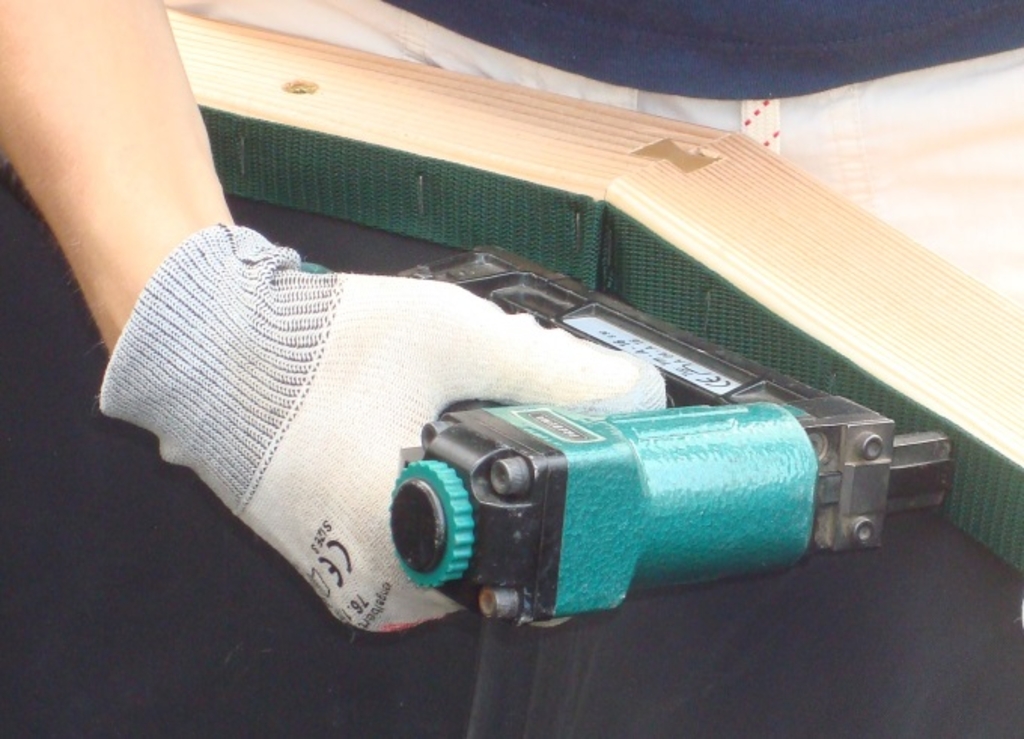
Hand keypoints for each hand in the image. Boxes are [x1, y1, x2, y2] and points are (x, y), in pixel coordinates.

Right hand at [101, 226, 664, 630]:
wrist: (213, 348)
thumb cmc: (308, 345)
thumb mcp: (455, 338)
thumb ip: (556, 369)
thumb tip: (636, 396)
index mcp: (405, 541)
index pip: (539, 552)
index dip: (577, 496)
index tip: (583, 457)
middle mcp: (378, 581)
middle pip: (505, 546)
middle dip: (524, 479)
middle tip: (489, 413)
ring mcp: (355, 577)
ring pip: (465, 544)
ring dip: (483, 485)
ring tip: (443, 417)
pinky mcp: (340, 560)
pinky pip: (421, 541)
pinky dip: (443, 495)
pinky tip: (420, 438)